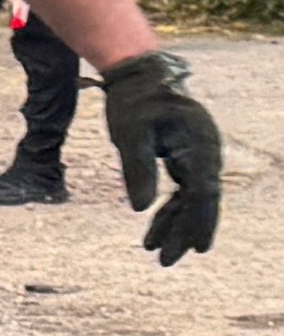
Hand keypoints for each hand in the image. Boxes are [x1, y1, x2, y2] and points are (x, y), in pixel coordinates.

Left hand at [101, 49, 221, 264]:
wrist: (139, 75)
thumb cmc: (134, 100)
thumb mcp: (129, 134)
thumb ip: (136, 169)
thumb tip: (139, 209)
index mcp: (199, 145)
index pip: (203, 193)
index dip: (199, 223)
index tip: (194, 249)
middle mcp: (205, 153)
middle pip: (200, 201)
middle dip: (185, 232)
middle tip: (166, 261)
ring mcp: (197, 156)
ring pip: (190, 199)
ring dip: (174, 224)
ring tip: (154, 251)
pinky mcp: (184, 158)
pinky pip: (181, 190)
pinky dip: (167, 209)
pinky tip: (153, 228)